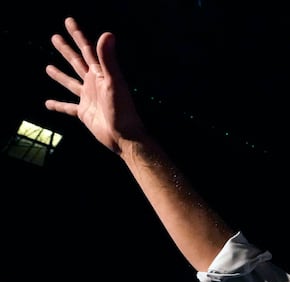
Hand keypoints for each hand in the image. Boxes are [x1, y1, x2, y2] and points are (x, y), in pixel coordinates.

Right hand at [44, 17, 145, 153]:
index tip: (68, 21)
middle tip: (55, 37)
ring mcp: (89, 98)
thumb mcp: (114, 82)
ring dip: (60, 75)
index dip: (77, 35)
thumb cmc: (123, 110)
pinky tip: (48, 103)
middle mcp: (94, 84)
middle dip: (66, 49)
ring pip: (71, 83)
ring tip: (48, 67)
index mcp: (100, 74)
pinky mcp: (84, 113)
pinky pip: (68, 108)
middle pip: (77, 62)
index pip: (87, 50)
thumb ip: (108, 59)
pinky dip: (58, 105)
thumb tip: (107, 34)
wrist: (125, 136)